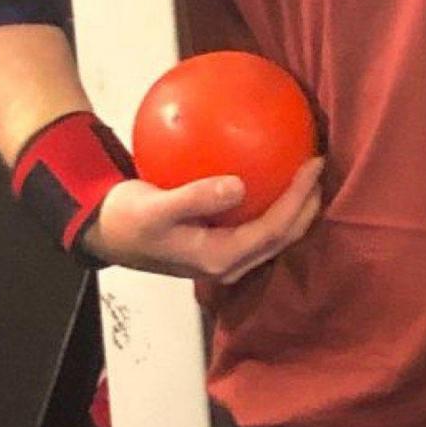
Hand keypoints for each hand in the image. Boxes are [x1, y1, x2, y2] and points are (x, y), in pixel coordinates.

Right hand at [85, 156, 325, 283]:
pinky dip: (269, 202)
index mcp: (219, 257)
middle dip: (307, 205)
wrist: (106, 233)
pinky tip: (268, 173)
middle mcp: (228, 262)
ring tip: (305, 173)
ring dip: (294, 207)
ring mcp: (224, 256)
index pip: (274, 229)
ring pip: (273, 235)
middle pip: (283, 237)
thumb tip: (239, 186)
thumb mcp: (155, 208)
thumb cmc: (127, 220)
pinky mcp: (217, 244)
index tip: (313, 164)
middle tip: (319, 166)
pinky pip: (254, 224)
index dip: (299, 199)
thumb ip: (196, 198)